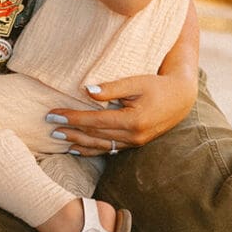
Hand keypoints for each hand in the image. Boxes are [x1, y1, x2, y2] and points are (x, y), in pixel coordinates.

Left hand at [47, 67, 197, 154]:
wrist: (181, 98)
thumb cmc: (157, 85)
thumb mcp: (136, 82)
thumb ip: (112, 88)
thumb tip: (87, 92)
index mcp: (133, 120)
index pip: (95, 121)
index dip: (72, 118)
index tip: (53, 115)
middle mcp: (133, 136)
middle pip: (94, 136)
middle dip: (70, 131)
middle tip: (50, 127)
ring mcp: (134, 143)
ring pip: (100, 146)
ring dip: (78, 143)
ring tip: (59, 139)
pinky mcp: (134, 144)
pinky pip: (109, 150)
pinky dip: (91, 150)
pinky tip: (77, 149)